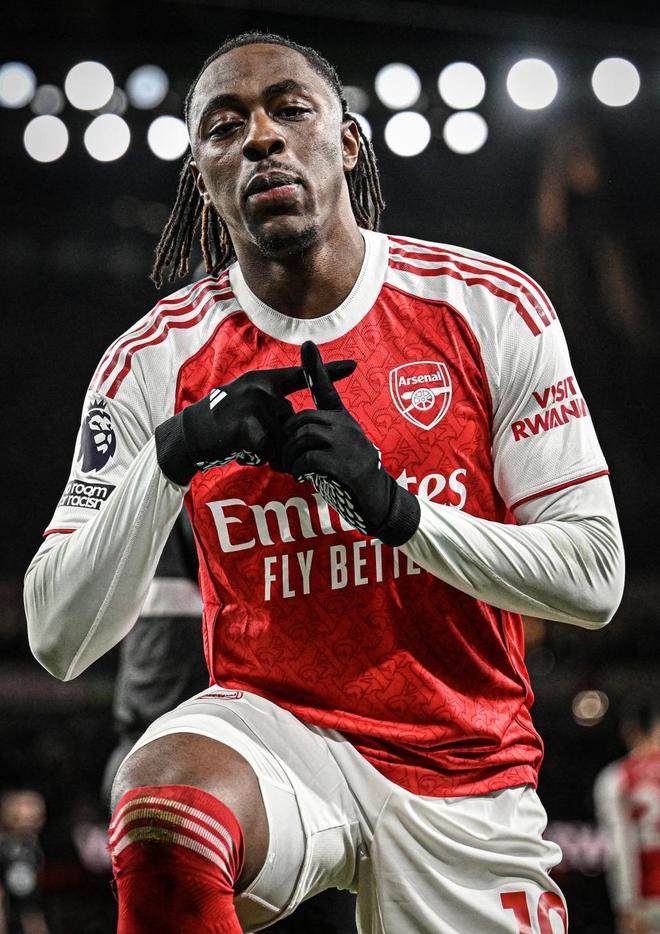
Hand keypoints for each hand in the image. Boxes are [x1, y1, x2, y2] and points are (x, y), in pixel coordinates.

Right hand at [155, 358, 354, 484]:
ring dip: (270, 452)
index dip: (328, 371)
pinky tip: (239, 450)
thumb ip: (271, 404)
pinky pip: (269, 453)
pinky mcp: (248, 428)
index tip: (354, 366)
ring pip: (283, 440)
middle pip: (293, 423)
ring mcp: (255, 406)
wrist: (190, 435)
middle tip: (252, 440)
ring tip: (243, 443)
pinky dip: (257, 458)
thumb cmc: (221, 421)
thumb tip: (296, 425)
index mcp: (264, 380)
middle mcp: (262, 388)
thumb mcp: (245, 400)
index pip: (301, 375)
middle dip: (282, 442)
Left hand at [279, 341, 419, 545]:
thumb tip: (299, 431)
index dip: (316, 367)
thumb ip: (322, 436)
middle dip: (286, 438)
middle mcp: (346, 427)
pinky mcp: (343, 465)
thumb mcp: (340, 449)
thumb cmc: (354, 476)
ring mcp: (346, 444)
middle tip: (283, 457)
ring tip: (292, 468)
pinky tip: (302, 476)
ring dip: (290, 455)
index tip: (307, 344)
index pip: (326, 388)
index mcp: (343, 420)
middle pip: (302, 419)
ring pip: (303, 437)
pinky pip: (308, 458)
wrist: (379, 501)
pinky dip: (299, 468)